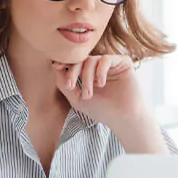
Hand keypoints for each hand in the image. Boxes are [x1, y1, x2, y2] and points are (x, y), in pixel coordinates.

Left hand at [52, 55, 168, 154]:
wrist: (123, 118)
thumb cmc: (102, 110)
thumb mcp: (77, 98)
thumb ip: (65, 83)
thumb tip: (55, 66)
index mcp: (89, 73)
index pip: (75, 63)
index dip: (65, 62)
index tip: (56, 66)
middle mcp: (100, 67)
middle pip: (81, 59)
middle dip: (73, 72)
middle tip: (71, 87)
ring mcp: (112, 64)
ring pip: (92, 60)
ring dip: (87, 77)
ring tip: (88, 94)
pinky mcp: (123, 63)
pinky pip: (106, 59)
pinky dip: (100, 70)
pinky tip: (101, 83)